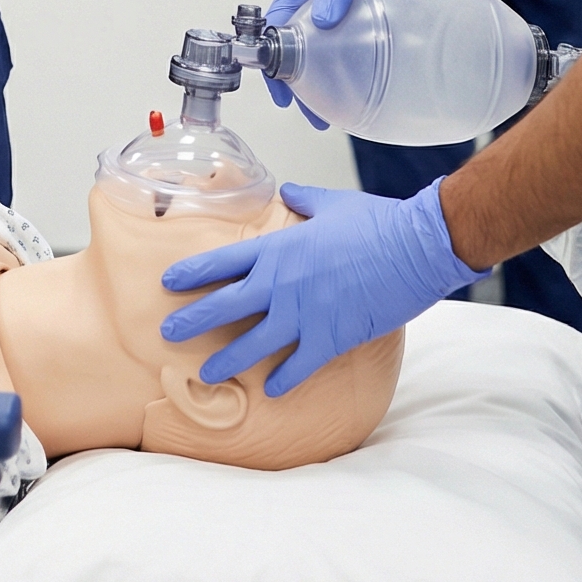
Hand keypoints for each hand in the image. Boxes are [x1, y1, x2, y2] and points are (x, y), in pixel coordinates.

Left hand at [160, 181, 480, 392]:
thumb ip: (304, 199)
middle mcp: (281, 283)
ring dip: (226, 360)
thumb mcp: (332, 203)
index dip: (192, 272)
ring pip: (252, 343)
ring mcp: (303, 313)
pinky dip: (282, 379)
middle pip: (224, 305)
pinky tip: (269, 391)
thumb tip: (288, 190)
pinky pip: (297, 365)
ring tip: (205, 374)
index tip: (168, 281)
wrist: (414, 249)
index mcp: (278, 248)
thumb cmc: (376, 222)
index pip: (222, 261)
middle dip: (192, 320)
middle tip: (167, 333)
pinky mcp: (329, 337)